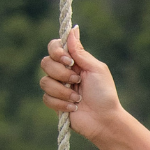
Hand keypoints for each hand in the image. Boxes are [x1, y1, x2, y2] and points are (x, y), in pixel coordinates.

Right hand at [38, 26, 120, 141]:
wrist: (105, 120)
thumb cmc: (104, 94)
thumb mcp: (96, 69)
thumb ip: (80, 52)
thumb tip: (73, 29)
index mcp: (73, 62)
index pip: (54, 47)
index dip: (56, 52)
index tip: (68, 61)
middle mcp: (63, 72)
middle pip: (45, 63)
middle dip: (61, 73)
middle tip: (78, 81)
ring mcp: (58, 87)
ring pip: (44, 82)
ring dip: (63, 91)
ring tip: (78, 98)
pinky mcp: (55, 102)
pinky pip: (46, 98)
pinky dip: (62, 103)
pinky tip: (74, 107)